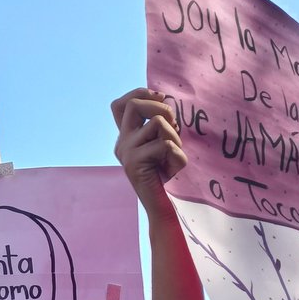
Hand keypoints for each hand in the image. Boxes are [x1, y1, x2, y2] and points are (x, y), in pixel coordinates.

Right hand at [111, 89, 186, 219]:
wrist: (160, 206)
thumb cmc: (165, 174)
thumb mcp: (162, 144)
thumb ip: (158, 124)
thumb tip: (163, 98)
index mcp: (126, 137)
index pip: (120, 104)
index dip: (139, 93)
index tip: (160, 97)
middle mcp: (121, 142)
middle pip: (135, 105)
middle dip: (161, 109)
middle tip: (173, 127)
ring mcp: (126, 152)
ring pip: (157, 123)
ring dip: (175, 137)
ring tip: (173, 155)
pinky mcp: (134, 162)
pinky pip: (166, 144)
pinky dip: (178, 155)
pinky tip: (173, 168)